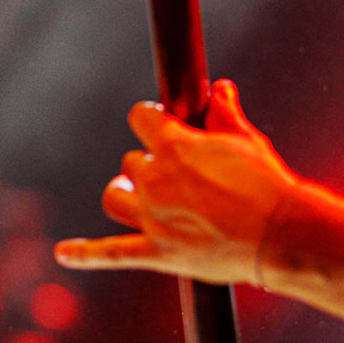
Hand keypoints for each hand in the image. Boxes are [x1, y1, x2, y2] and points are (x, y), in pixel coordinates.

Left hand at [55, 80, 299, 284]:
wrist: (281, 235)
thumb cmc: (267, 184)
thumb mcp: (246, 141)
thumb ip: (225, 113)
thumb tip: (219, 87)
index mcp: (174, 146)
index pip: (141, 117)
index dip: (152, 120)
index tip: (164, 127)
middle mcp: (155, 180)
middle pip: (131, 163)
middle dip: (151, 165)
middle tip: (179, 177)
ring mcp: (152, 218)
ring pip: (114, 197)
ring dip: (124, 194)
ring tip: (135, 196)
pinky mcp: (156, 253)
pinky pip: (110, 253)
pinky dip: (83, 254)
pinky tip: (62, 254)